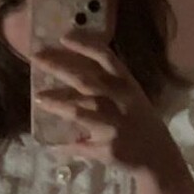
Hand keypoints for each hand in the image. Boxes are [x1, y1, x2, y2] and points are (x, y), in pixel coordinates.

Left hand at [34, 35, 193, 193]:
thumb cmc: (138, 120)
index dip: (84, 45)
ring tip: (39, 98)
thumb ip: (107, 82)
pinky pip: (79, 145)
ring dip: (56, 103)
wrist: (158, 156)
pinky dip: (64, 145)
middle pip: (85, 80)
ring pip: (78, 111)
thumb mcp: (130, 95)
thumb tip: (71, 68)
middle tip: (36, 58)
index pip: (106, 57)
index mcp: (127, 84)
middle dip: (58, 67)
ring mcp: (114, 125)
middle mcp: (121, 101)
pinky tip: (50, 144)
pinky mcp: (107, 148)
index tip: (63, 37)